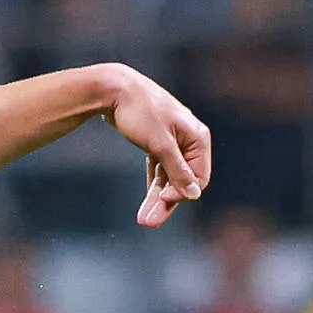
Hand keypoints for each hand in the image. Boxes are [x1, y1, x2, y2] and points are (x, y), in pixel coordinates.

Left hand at [101, 66, 211, 226]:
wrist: (113, 89)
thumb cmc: (140, 111)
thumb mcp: (160, 144)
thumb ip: (177, 171)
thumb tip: (193, 195)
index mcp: (197, 137)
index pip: (198, 177)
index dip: (181, 193)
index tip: (161, 201)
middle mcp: (188, 140)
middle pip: (182, 181)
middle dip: (165, 204)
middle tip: (147, 223)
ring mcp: (172, 142)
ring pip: (169, 177)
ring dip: (156, 199)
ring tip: (143, 221)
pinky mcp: (156, 143)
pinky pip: (159, 170)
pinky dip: (152, 185)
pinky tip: (146, 204)